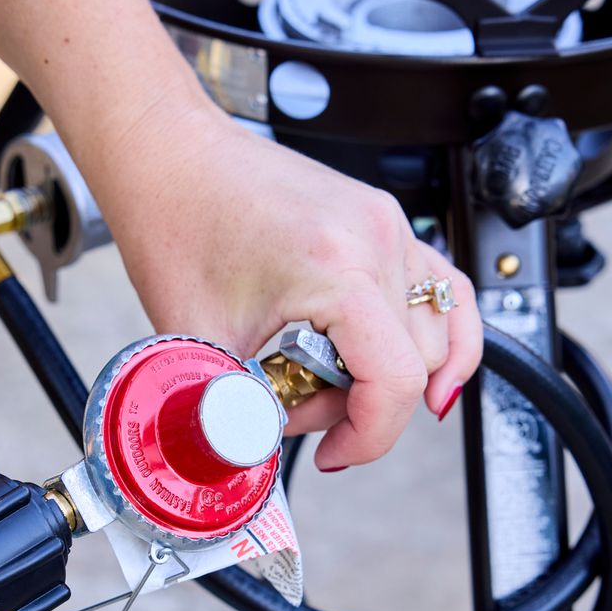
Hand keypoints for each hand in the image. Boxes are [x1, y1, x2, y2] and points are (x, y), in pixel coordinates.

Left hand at [86, 106, 482, 471]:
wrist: (168, 155)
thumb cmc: (176, 223)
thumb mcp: (199, 337)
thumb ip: (238, 406)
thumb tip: (263, 455)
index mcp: (335, 268)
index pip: (393, 382)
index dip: (367, 438)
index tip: (331, 454)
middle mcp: (375, 239)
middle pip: (414, 363)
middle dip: (360, 406)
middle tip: (296, 406)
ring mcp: (387, 225)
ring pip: (436, 331)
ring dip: (393, 374)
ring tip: (330, 382)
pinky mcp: (384, 221)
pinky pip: (442, 289)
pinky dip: (440, 336)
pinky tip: (429, 372)